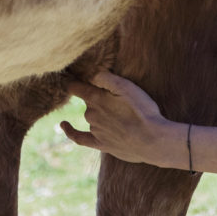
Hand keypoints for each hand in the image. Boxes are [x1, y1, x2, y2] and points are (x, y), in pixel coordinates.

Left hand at [62, 71, 180, 167]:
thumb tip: (90, 72)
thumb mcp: (127, 87)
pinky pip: (79, 137)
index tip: (70, 75)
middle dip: (97, 97)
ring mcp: (95, 130)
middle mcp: (91, 114)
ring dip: (99, 113)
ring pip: (91, 116)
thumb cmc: (143, 111)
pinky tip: (63, 125)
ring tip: (119, 114)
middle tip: (116, 97)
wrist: (153, 141)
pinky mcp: (101, 144)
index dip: (73, 80)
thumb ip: (106, 78)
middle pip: (88, 101)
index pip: (75, 86)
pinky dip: (69, 131)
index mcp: (96, 98)